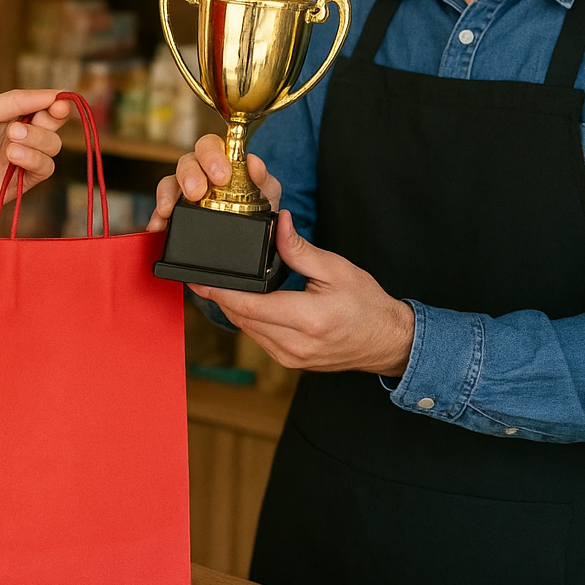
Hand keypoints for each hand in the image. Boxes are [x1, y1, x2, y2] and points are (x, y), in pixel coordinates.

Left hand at [0, 89, 72, 234]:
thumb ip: (15, 102)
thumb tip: (53, 94)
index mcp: (5, 115)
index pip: (41, 106)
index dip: (55, 103)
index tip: (60, 102)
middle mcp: (15, 137)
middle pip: (52, 126)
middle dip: (50, 120)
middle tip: (35, 119)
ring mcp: (17, 161)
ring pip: (52, 148)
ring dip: (38, 140)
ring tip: (11, 140)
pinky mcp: (17, 184)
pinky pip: (43, 170)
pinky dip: (34, 159)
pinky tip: (13, 155)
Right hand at [146, 133, 281, 232]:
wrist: (250, 239)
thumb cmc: (258, 208)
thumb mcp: (269, 196)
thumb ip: (268, 184)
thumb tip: (258, 168)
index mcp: (224, 161)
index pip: (213, 146)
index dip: (214, 155)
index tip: (222, 175)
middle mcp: (202, 172)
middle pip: (188, 160)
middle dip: (191, 174)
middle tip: (198, 191)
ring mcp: (185, 192)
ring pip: (170, 181)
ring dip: (170, 192)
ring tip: (171, 208)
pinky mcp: (174, 212)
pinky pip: (160, 210)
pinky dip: (157, 217)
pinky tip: (158, 225)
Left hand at [189, 210, 415, 376]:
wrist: (387, 341)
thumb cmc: (367, 304)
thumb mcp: (336, 269)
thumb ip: (300, 249)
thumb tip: (277, 222)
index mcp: (306, 319)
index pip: (248, 305)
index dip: (218, 292)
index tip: (197, 279)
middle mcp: (294, 345)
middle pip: (241, 318)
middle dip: (221, 297)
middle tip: (203, 276)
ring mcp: (290, 358)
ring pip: (247, 330)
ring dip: (233, 309)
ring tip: (221, 285)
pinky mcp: (290, 362)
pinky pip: (259, 339)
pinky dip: (249, 320)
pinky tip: (247, 303)